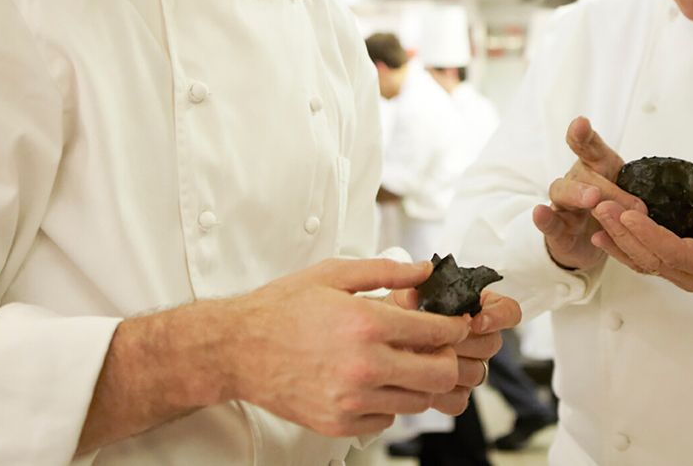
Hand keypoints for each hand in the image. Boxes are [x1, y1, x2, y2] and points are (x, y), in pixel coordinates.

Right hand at [218, 258, 470, 436]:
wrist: (237, 349)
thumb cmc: (281, 310)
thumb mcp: (334, 274)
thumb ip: (386, 271)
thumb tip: (424, 270)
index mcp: (366, 324)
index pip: (436, 332)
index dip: (454, 327)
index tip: (455, 325)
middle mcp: (364, 366)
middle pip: (438, 374)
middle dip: (446, 358)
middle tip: (436, 348)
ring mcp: (352, 400)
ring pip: (417, 402)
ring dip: (419, 382)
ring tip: (401, 363)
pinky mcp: (339, 422)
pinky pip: (386, 420)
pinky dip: (388, 402)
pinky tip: (373, 382)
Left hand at [389, 287, 522, 415]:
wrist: (381, 341)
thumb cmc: (397, 312)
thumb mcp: (403, 295)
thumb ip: (414, 291)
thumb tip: (414, 296)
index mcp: (475, 307)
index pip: (508, 311)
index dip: (498, 316)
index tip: (476, 321)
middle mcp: (478, 338)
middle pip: (493, 344)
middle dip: (464, 342)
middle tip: (438, 338)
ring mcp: (470, 367)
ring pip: (477, 373)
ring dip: (451, 365)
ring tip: (422, 355)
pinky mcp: (456, 393)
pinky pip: (460, 399)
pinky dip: (439, 392)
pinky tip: (420, 381)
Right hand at [532, 116, 645, 269]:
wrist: (592, 243)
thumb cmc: (613, 210)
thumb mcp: (632, 198)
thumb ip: (640, 197)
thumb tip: (654, 205)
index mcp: (597, 168)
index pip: (589, 146)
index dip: (582, 135)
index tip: (580, 123)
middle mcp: (577, 180)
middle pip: (585, 174)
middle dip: (607, 185)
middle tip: (626, 199)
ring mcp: (564, 203)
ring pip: (563, 191)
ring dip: (578, 194)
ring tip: (592, 199)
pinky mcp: (557, 229)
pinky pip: (549, 221)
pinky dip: (544, 218)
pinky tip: (540, 213)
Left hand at [590, 191, 692, 293]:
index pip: (676, 252)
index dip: (650, 235)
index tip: (628, 214)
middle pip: (653, 258)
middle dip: (625, 233)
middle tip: (603, 207)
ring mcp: (685, 276)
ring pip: (645, 262)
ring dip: (619, 240)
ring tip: (598, 217)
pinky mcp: (676, 268)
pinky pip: (646, 261)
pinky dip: (623, 248)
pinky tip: (602, 234)